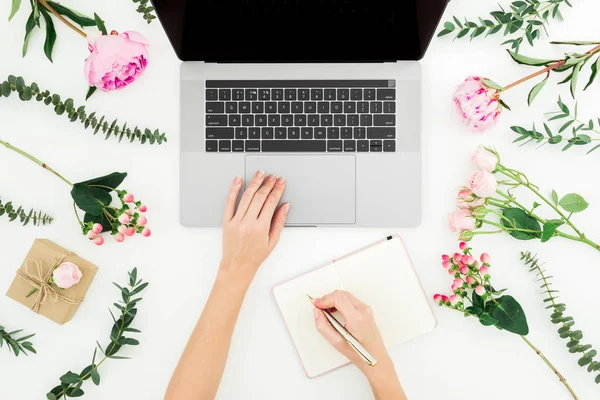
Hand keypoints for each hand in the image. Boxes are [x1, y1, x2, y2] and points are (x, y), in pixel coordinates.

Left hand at [220, 171, 289, 286]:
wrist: (237, 266)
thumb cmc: (255, 256)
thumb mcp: (273, 241)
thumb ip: (279, 222)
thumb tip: (285, 206)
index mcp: (260, 228)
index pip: (271, 203)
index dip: (277, 190)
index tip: (281, 182)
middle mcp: (247, 223)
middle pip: (259, 197)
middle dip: (267, 184)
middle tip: (272, 176)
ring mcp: (236, 221)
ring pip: (246, 197)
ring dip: (254, 183)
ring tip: (259, 174)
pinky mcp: (226, 221)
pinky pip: (229, 202)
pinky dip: (234, 190)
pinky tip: (238, 181)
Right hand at [314, 291, 405, 399]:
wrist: (376, 358)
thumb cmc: (360, 354)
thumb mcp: (337, 343)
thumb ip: (323, 326)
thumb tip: (317, 312)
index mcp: (357, 318)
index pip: (338, 298)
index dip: (324, 299)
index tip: (316, 304)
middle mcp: (363, 311)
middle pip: (341, 294)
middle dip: (328, 299)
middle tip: (319, 308)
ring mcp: (366, 309)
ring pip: (346, 295)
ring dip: (334, 300)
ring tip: (326, 311)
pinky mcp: (366, 311)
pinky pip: (351, 300)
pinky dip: (340, 302)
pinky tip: (335, 311)